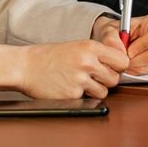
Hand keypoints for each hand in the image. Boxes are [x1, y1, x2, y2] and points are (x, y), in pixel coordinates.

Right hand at [0, 38, 130, 98]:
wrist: (24, 66)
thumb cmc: (48, 57)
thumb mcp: (76, 46)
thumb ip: (97, 54)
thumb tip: (119, 65)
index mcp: (90, 47)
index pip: (122, 61)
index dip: (118, 67)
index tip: (111, 69)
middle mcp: (87, 62)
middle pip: (115, 78)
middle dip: (106, 80)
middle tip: (91, 77)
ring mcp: (80, 79)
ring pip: (104, 92)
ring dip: (94, 90)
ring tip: (78, 82)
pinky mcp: (73, 94)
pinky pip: (88, 100)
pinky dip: (80, 96)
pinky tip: (68, 87)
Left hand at [95, 13, 147, 75]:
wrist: (112, 39)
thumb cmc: (114, 30)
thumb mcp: (108, 29)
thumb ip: (111, 38)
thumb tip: (119, 50)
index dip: (143, 45)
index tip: (129, 49)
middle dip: (134, 59)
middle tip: (124, 54)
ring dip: (132, 65)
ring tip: (124, 56)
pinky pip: (144, 72)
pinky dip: (133, 70)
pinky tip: (128, 61)